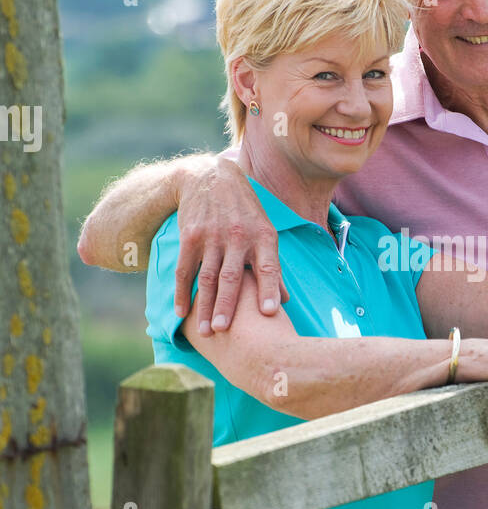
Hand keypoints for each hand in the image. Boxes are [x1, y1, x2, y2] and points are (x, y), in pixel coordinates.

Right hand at [174, 157, 287, 333]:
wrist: (210, 177)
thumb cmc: (245, 211)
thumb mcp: (265, 231)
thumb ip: (272, 266)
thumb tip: (285, 301)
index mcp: (263, 235)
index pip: (268, 266)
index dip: (269, 289)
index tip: (271, 313)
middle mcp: (238, 236)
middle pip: (232, 276)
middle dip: (228, 305)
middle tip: (225, 331)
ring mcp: (212, 236)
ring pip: (208, 277)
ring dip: (205, 306)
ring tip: (206, 331)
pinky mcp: (190, 237)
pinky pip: (185, 270)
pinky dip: (182, 292)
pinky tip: (181, 312)